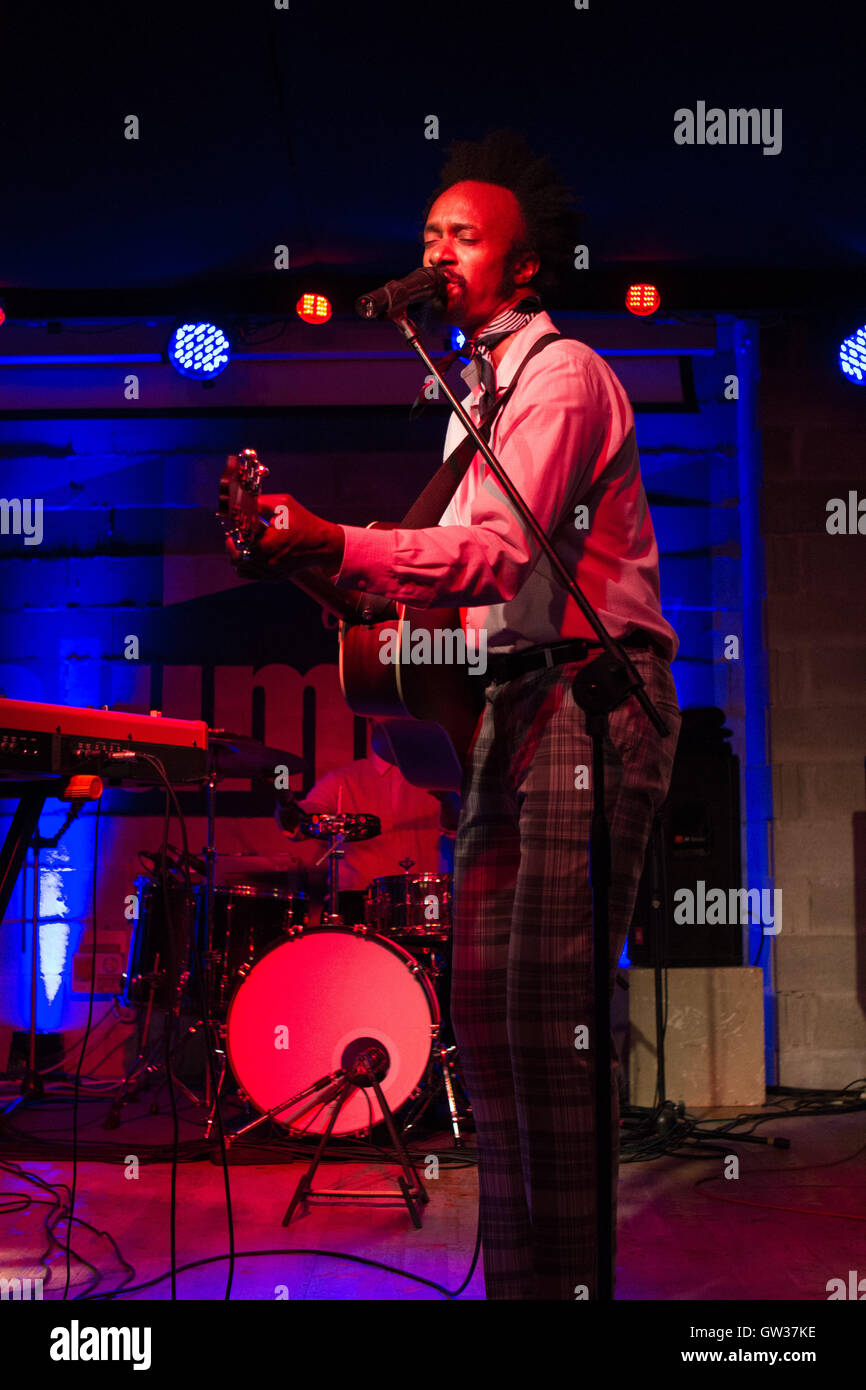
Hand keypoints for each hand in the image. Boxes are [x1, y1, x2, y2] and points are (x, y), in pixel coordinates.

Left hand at [226, 492, 344, 580]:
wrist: (324, 544)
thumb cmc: (304, 522)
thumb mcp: (284, 504)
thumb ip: (260, 502)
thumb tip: (240, 502)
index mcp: (269, 543)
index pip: (238, 541)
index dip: (233, 532)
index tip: (235, 525)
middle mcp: (269, 561)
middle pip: (236, 557)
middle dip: (233, 545)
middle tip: (235, 535)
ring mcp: (272, 572)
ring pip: (241, 567)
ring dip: (239, 555)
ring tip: (245, 543)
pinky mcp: (274, 578)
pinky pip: (250, 574)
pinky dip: (246, 564)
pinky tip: (252, 553)